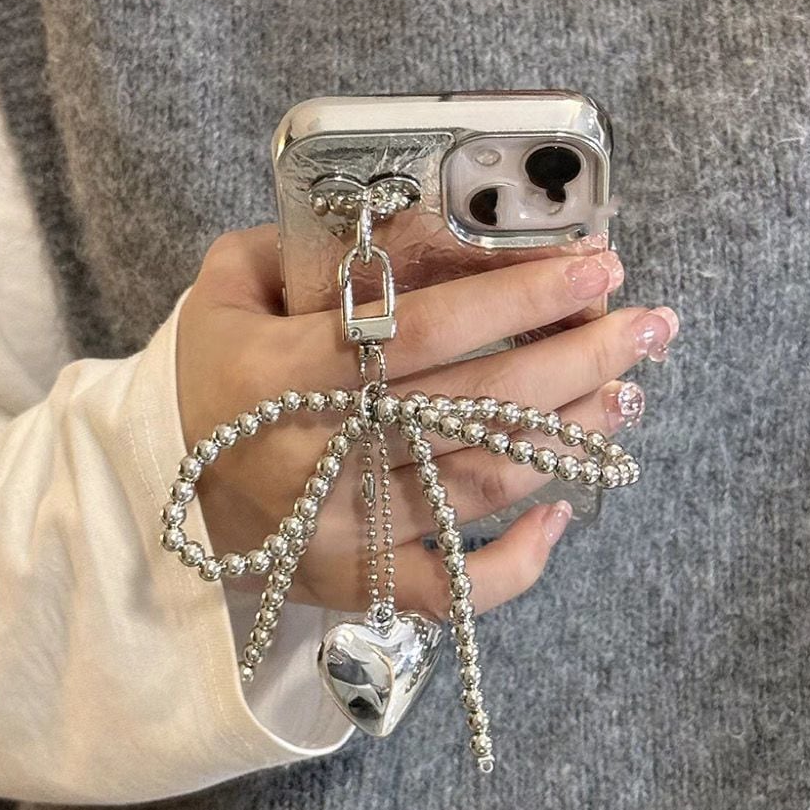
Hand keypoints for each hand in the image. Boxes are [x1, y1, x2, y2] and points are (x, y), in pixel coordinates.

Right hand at [175, 224, 677, 617]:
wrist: (160, 489)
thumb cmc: (211, 378)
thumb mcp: (225, 292)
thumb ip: (292, 246)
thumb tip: (394, 220)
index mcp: (286, 374)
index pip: (428, 329)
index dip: (522, 298)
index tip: (600, 268)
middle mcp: (322, 458)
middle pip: (478, 407)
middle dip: (578, 360)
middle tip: (648, 326)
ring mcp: (346, 533)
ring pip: (483, 486)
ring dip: (570, 439)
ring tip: (627, 392)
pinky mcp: (361, 583)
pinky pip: (456, 589)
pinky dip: (521, 562)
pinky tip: (565, 513)